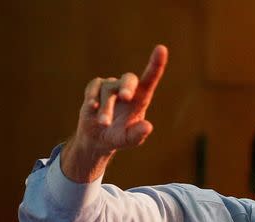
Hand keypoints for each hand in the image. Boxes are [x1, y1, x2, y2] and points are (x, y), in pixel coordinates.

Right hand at [61, 45, 168, 181]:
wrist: (97, 139)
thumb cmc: (118, 137)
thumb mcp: (129, 140)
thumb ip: (138, 135)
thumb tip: (148, 127)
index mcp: (140, 99)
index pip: (150, 79)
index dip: (156, 64)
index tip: (162, 49)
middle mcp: (127, 89)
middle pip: (129, 79)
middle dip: (127, 86)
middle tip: (126, 97)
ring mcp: (110, 87)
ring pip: (109, 90)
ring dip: (106, 108)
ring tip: (103, 123)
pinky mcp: (94, 89)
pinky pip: (94, 88)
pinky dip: (92, 97)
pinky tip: (92, 108)